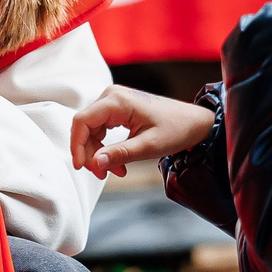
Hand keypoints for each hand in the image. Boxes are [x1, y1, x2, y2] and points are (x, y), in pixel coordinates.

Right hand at [70, 85, 217, 178]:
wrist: (195, 122)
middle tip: (103, 175)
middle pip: (85, 126)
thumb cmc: (176, 130)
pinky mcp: (118, 108)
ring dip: (99, 153)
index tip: (81, 168)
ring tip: (117, 171)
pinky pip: (101, 128)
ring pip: (91, 130)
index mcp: (117, 100)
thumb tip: (94, 163)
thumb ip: (120, 154)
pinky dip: (106, 147)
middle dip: (90, 153)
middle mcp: (112, 96)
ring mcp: (114, 100)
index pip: (82, 121)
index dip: (77, 145)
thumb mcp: (149, 146)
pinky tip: (117, 161)